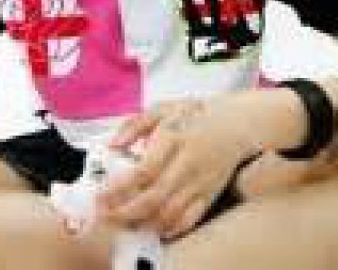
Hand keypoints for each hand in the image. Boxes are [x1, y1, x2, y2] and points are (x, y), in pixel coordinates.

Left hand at [96, 98, 254, 239]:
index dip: (121, 188)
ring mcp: (200, 182)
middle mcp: (187, 163)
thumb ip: (134, 125)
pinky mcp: (210, 194)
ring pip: (172, 212)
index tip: (102, 196)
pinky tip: (154, 229)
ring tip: (124, 224)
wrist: (235, 124)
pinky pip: (191, 218)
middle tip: (106, 216)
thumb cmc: (193, 115)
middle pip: (156, 197)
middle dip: (127, 211)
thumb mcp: (161, 109)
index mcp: (173, 139)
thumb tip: (113, 144)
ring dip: (145, 223)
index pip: (144, 171)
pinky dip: (171, 228)